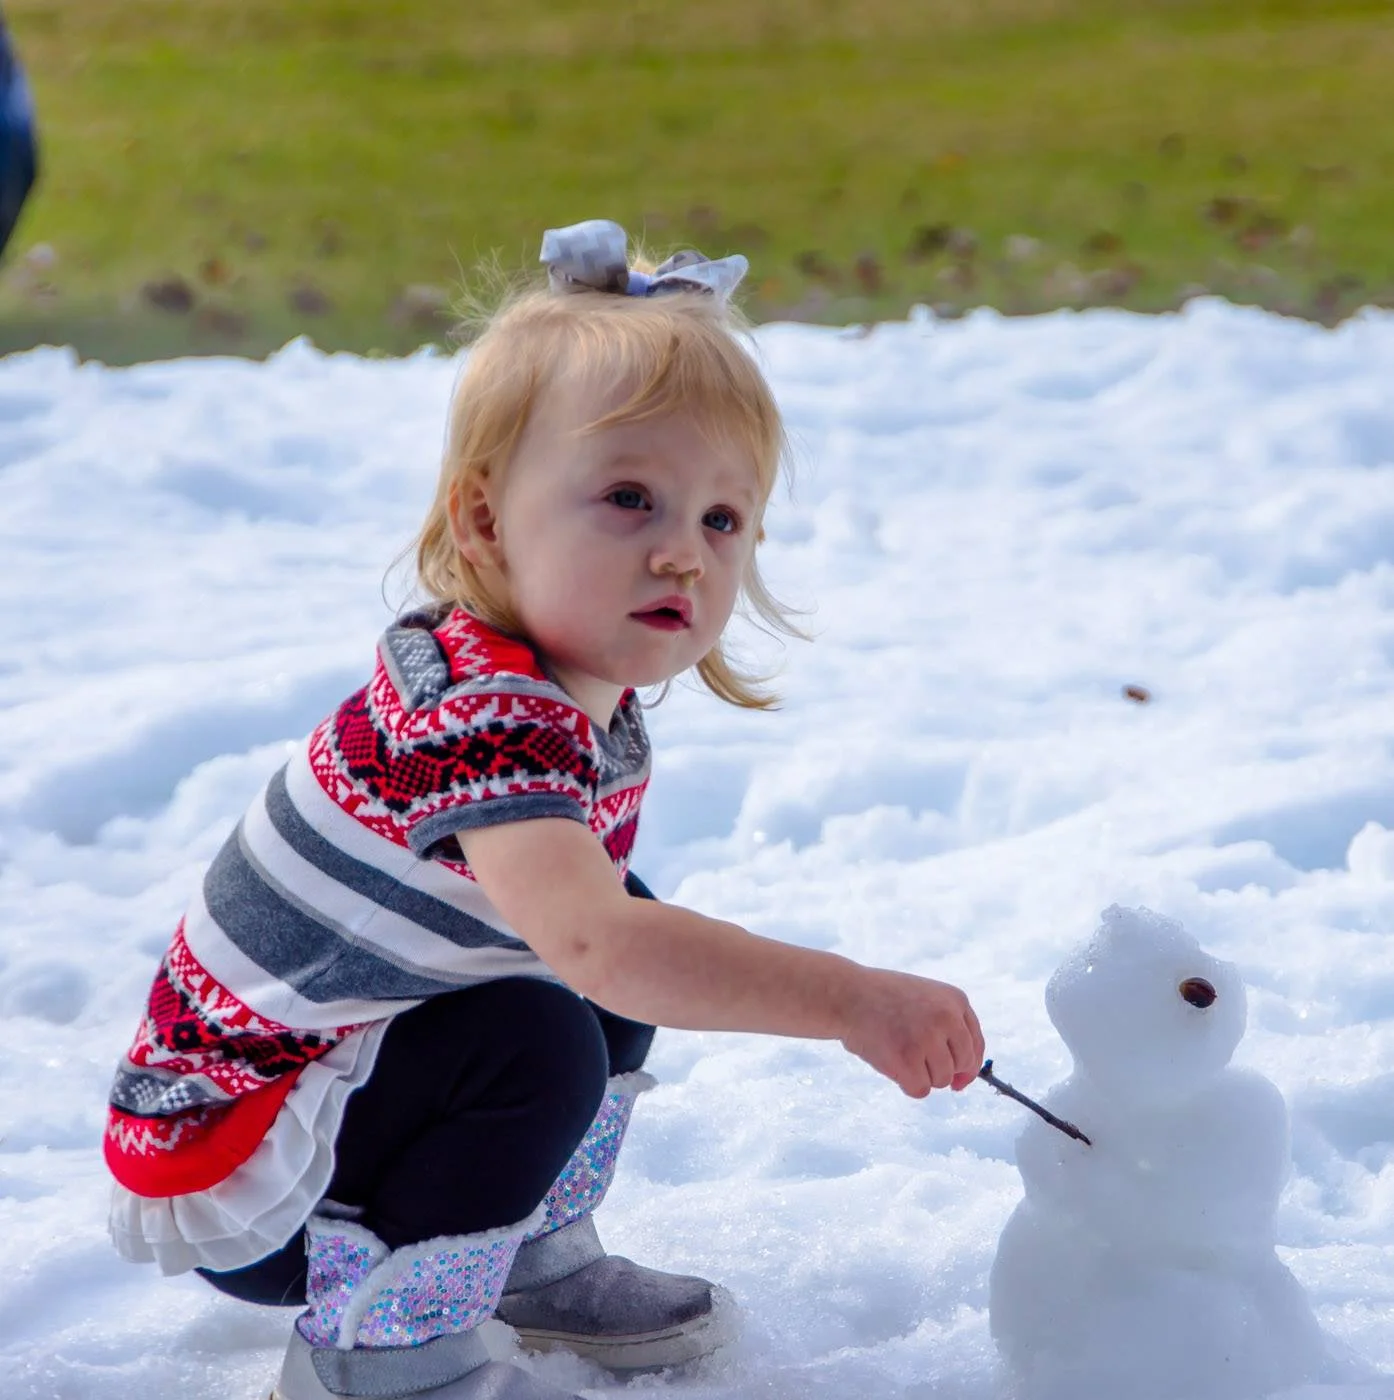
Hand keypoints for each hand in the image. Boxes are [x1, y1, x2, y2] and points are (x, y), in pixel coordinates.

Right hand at [839, 968, 984, 1097]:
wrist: (846, 994)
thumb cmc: (883, 1000)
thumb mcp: (925, 999)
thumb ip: (948, 1028)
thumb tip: (962, 1079)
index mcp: (955, 1000)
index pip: (976, 1044)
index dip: (968, 1066)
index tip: (958, 1079)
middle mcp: (946, 1018)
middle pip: (962, 1066)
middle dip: (943, 1071)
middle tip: (916, 1061)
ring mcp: (927, 1038)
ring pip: (941, 1080)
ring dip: (921, 1075)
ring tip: (897, 1053)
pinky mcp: (907, 1059)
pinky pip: (920, 1090)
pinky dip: (906, 1085)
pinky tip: (891, 1065)